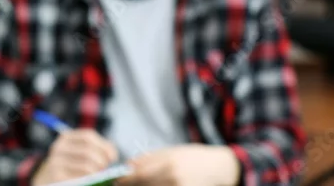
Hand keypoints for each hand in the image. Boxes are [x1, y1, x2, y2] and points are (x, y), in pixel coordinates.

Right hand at [31, 129, 118, 185]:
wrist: (48, 180)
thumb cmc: (70, 167)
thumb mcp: (78, 154)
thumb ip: (94, 151)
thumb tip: (113, 158)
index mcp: (66, 137)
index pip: (88, 136)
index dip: (104, 146)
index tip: (113, 157)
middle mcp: (59, 147)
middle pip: (88, 151)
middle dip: (102, 162)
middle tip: (106, 170)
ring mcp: (56, 162)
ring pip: (86, 166)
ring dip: (98, 174)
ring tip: (100, 177)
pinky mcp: (57, 176)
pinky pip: (80, 179)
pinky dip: (90, 181)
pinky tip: (91, 181)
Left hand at [119, 144, 240, 185]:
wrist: (220, 167)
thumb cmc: (192, 157)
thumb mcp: (170, 152)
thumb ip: (147, 160)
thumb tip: (126, 167)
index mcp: (169, 163)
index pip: (138, 175)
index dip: (123, 181)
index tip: (113, 182)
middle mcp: (175, 178)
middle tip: (118, 185)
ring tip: (136, 185)